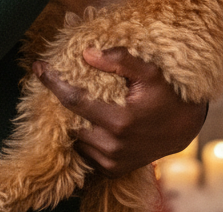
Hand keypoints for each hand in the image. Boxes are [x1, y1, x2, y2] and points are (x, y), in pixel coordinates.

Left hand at [34, 48, 205, 175]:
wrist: (183, 128)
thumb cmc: (167, 95)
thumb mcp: (149, 71)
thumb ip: (119, 60)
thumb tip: (86, 53)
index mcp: (119, 121)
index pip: (73, 100)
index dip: (53, 82)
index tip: (38, 67)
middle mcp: (113, 145)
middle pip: (70, 121)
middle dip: (59, 102)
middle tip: (55, 81)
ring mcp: (112, 161)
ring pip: (76, 139)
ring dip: (71, 121)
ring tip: (72, 100)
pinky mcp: (113, 169)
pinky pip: (85, 153)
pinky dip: (81, 137)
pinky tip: (85, 120)